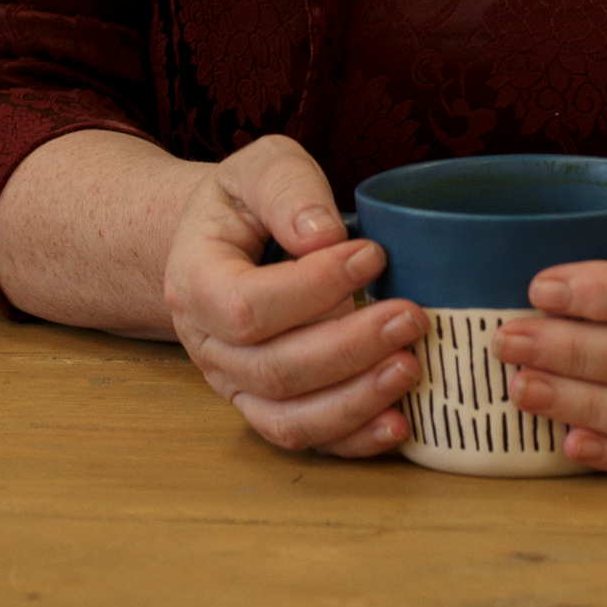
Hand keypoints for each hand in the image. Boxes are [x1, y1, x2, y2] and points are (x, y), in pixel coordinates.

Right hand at [162, 134, 427, 456]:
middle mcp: (207, 345)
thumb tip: (323, 236)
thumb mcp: (260, 167)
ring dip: (355, 400)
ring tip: (410, 368)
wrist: (224, 240)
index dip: (312, 289)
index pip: (246, 305)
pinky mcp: (266, 406)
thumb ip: (287, 189)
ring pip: (288, 418)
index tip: (372, 255)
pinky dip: (352, 439)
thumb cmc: (247, 200)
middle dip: (350, 348)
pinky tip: (399, 423)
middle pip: (274, 369)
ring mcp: (234, 384)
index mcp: (195, 281)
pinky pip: (305, 438)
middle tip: (411, 316)